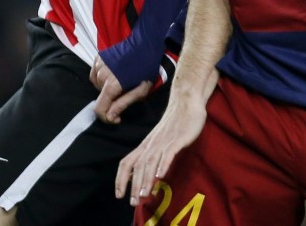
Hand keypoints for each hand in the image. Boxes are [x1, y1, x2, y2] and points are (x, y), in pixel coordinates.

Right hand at [90, 57, 151, 123]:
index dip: (106, 117)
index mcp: (113, 84)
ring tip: (121, 80)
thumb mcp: (141, 90)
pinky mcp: (97, 58)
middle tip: (126, 91)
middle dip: (111, 99)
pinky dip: (102, 78)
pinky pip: (95, 75)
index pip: (99, 108)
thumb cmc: (146, 68)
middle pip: (100, 97)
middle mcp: (102, 74)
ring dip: (106, 88)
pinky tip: (113, 74)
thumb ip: (123, 104)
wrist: (145, 44)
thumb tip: (110, 117)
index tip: (117, 118)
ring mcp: (98, 64)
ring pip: (97, 86)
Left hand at [115, 77, 215, 205]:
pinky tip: (161, 176)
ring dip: (146, 179)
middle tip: (133, 202)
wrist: (187, 102)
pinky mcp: (178, 139)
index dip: (121, 179)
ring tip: (144, 194)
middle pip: (138, 166)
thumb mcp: (160, 140)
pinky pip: (168, 153)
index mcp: (146, 145)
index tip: (119, 195)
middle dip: (134, 185)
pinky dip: (163, 165)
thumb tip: (147, 173)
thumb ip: (153, 155)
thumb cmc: (175, 123)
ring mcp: (164, 141)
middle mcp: (152, 144)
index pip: (127, 163)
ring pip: (151, 162)